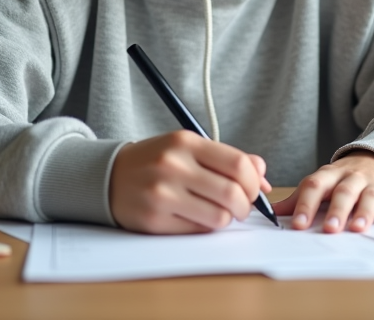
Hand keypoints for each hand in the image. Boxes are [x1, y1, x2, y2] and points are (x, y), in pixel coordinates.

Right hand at [108, 130, 271, 233]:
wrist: (109, 176)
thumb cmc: (157, 161)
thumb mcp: (189, 148)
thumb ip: (227, 158)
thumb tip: (263, 178)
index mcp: (186, 142)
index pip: (238, 165)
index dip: (255, 182)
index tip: (253, 189)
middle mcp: (173, 166)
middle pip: (232, 193)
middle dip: (245, 206)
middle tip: (241, 206)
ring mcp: (162, 194)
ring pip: (218, 217)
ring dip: (226, 219)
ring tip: (219, 212)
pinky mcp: (154, 219)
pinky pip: (197, 230)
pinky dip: (205, 226)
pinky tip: (196, 216)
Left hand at [272, 151, 373, 232]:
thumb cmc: (344, 178)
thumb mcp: (322, 182)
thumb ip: (299, 197)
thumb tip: (271, 211)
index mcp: (330, 175)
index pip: (315, 185)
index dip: (306, 204)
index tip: (298, 224)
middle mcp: (352, 177)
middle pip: (343, 192)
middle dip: (336, 210)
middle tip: (329, 229)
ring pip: (369, 196)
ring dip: (364, 212)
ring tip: (357, 228)